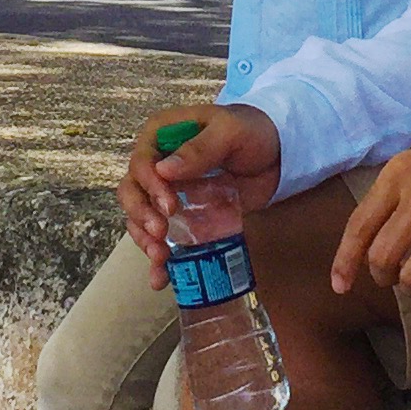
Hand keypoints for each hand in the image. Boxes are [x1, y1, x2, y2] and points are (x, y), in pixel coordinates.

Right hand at [118, 104, 283, 272]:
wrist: (278, 153)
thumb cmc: (251, 131)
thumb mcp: (229, 132)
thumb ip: (199, 149)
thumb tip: (163, 170)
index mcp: (161, 135)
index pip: (141, 162)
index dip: (150, 186)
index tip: (169, 206)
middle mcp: (157, 164)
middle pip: (132, 191)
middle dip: (141, 215)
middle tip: (160, 233)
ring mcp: (167, 193)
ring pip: (140, 217)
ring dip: (144, 239)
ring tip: (160, 257)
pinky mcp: (183, 218)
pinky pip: (162, 238)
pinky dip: (158, 259)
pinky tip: (160, 278)